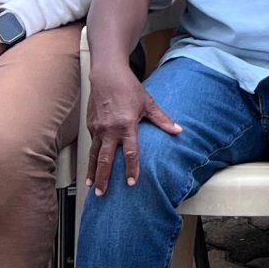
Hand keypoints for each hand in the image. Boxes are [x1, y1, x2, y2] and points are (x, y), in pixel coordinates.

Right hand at [87, 60, 181, 192]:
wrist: (107, 75)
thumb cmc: (128, 88)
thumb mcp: (148, 103)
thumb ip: (162, 119)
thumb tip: (178, 130)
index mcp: (126, 125)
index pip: (130, 152)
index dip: (131, 168)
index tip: (131, 182)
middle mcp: (109, 129)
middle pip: (105, 159)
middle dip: (103, 178)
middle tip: (101, 193)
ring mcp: (97, 128)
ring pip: (94, 154)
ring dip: (92, 171)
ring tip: (90, 185)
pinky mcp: (90, 125)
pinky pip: (92, 144)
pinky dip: (91, 156)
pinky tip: (92, 165)